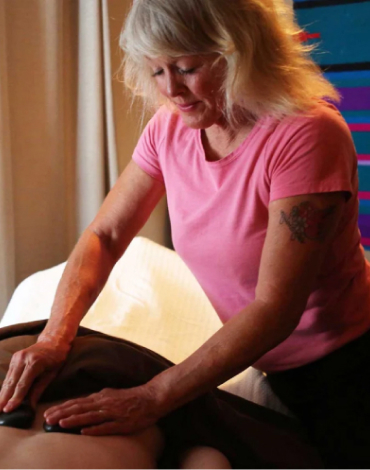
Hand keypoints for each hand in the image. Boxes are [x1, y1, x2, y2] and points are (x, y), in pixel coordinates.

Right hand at [0, 338, 69, 411]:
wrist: (53, 341)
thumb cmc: (56, 359)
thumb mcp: (51, 375)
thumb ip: (39, 390)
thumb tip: (30, 407)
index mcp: (35, 362)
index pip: (22, 384)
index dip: (15, 398)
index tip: (8, 410)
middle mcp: (23, 358)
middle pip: (12, 382)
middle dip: (4, 398)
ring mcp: (17, 357)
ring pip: (8, 379)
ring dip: (2, 393)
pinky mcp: (14, 358)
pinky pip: (9, 374)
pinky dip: (5, 386)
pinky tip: (2, 396)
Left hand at [43, 386, 163, 435]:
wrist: (151, 397)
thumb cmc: (131, 398)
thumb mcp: (111, 395)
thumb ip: (97, 401)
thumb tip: (82, 406)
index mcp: (101, 397)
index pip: (77, 403)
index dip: (62, 408)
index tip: (48, 414)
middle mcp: (104, 403)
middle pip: (80, 408)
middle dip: (62, 413)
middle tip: (47, 419)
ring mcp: (113, 413)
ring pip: (90, 416)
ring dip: (74, 420)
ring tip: (60, 424)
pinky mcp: (122, 422)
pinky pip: (107, 426)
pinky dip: (95, 429)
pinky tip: (84, 432)